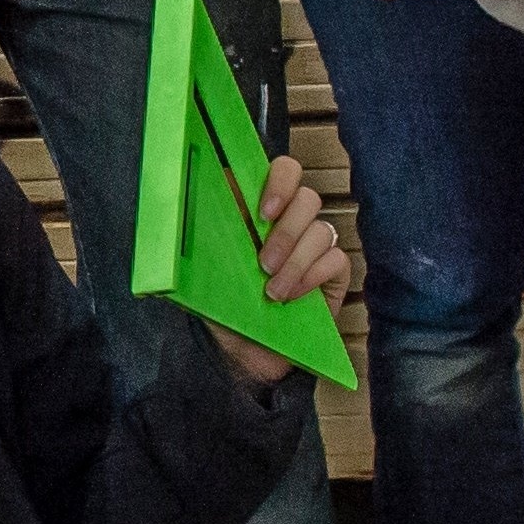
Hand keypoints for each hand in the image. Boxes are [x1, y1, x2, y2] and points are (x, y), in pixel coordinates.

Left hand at [216, 155, 347, 387]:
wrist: (244, 352)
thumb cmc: (223, 303)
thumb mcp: (205, 268)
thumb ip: (204, 235)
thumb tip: (187, 207)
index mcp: (256, 208)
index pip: (281, 170)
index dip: (278, 182)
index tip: (262, 212)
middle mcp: (289, 219)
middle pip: (307, 197)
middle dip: (285, 232)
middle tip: (263, 262)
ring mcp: (314, 243)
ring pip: (321, 229)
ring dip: (295, 261)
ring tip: (272, 291)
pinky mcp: (333, 270)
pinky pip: (335, 259)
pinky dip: (312, 277)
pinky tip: (292, 296)